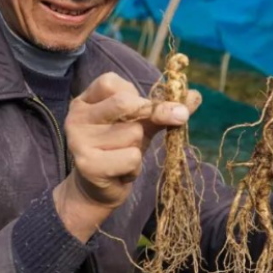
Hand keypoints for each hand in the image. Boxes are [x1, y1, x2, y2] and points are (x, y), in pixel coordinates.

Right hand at [54, 72, 200, 240]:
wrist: (98, 190)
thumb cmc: (120, 150)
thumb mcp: (143, 124)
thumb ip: (165, 108)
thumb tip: (195, 95)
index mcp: (86, 101)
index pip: (113, 82)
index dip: (137, 96)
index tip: (143, 112)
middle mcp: (76, 117)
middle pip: (125, 104)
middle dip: (147, 118)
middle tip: (145, 134)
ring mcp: (78, 140)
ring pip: (133, 133)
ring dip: (138, 149)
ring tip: (123, 158)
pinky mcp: (87, 164)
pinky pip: (131, 157)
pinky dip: (134, 167)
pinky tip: (120, 172)